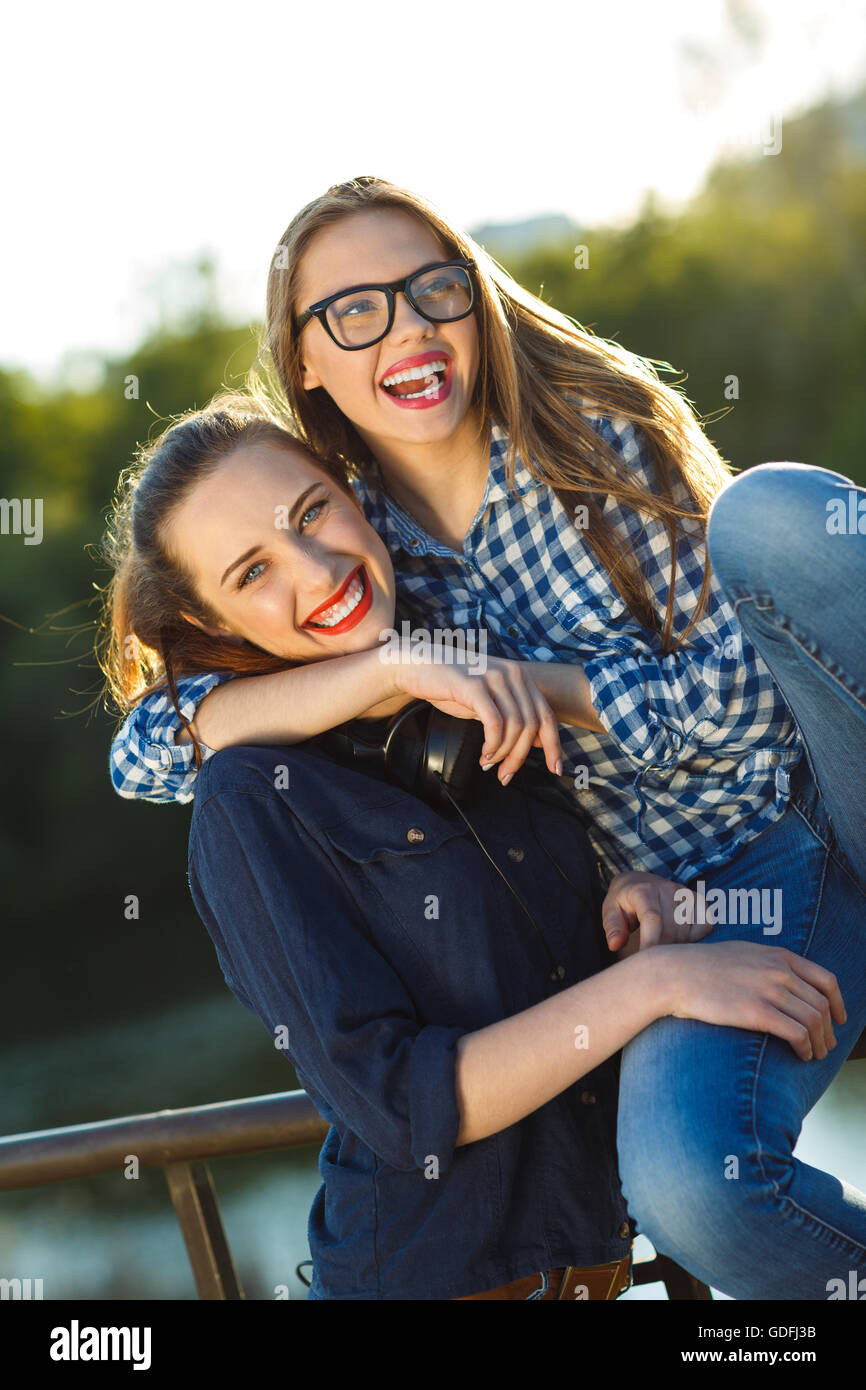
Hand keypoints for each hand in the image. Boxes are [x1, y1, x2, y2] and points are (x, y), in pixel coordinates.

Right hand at [393, 653, 562, 782]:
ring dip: (503, 753)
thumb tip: (539, 742)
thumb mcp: (490, 702)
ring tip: (489, 763)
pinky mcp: (474, 685)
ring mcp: (494, 677)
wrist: (419, 665)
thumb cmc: (452, 686)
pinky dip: (492, 744)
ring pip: (515, 726)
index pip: (547, 715)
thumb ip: (513, 717)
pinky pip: (494, 723)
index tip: (555, 768)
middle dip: (520, 756)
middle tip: (506, 774)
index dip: (554, 745)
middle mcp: (513, 674)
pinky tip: (484, 753)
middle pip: (532, 725)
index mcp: (521, 677)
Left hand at [602, 872, 710, 955]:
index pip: (653, 919)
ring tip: (662, 943)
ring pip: (688, 931)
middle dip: (661, 948)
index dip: (651, 943)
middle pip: (672, 930)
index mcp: (643, 890)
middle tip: (650, 955)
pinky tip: (680, 937)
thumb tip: (616, 945)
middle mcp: (667, 888)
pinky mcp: (697, 898)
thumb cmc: (623, 902)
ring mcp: (684, 893)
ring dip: (677, 945)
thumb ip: (613, 928)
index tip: (645, 961)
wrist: (637, 882)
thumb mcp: (610, 912)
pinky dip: (696, 937)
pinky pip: (705, 925)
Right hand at [664, 941, 845, 1060]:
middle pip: (822, 1005)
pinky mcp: (757, 1012)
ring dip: (820, 1042)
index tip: (840, 1019)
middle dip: (829, 1029)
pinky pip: (797, 1033)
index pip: (826, 980)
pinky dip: (806, 1047)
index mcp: (779, 955)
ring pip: (814, 1021)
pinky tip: (802, 1055)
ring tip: (816, 1055)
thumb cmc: (702, 967)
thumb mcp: (743, 953)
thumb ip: (768, 963)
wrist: (674, 973)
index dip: (838, 1003)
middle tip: (827, 1046)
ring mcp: (769, 990)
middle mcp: (779, 970)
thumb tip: (784, 980)